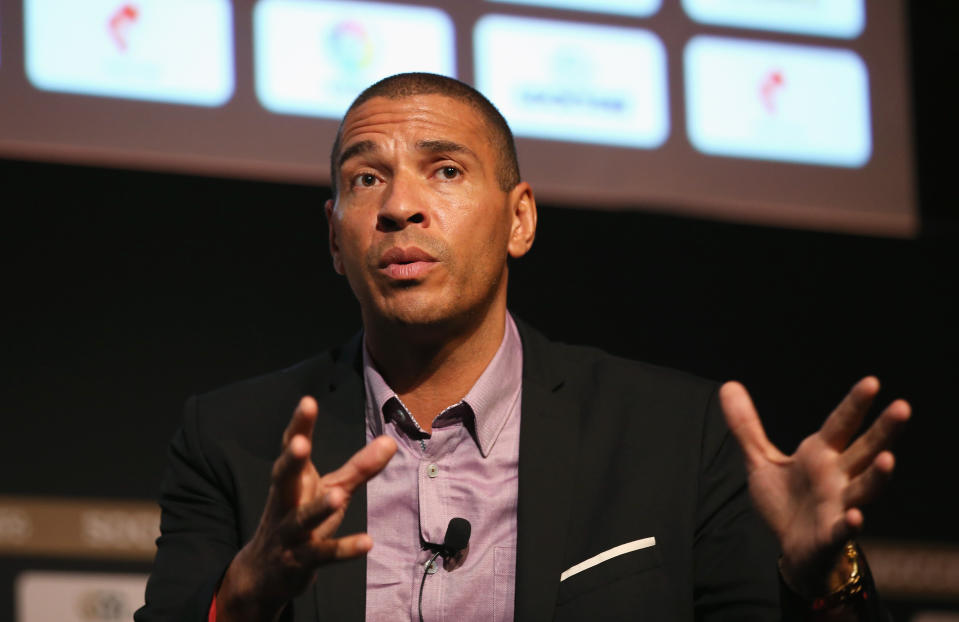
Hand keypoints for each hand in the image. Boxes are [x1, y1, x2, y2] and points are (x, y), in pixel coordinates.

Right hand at [217, 396, 396, 621]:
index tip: (307, 402)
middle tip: (300, 443)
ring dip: (318, 509)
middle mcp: (285, 503)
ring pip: (302, 520)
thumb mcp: (331, 490)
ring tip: (337, 497)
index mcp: (292, 480)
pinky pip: (322, 555)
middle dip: (291, 461)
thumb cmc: (300, 519)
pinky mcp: (300, 562)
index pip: (292, 448)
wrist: (263, 575)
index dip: (299, 425)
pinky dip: (343, 549)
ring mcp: (290, 534)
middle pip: (283, 479)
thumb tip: (391, 440)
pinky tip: (367, 543)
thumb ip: (359, 467)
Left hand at [720, 377, 909, 595]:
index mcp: (821, 455)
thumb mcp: (760, 460)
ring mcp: (838, 505)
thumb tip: (727, 385)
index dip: (855, 404)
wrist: (791, 549)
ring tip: (888, 459)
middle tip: (903, 407)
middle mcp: (837, 476)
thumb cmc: (785, 502)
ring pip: (864, 488)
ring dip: (877, 476)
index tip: (872, 382)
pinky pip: (844, 528)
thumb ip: (746, 426)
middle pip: (865, 450)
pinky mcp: (831, 534)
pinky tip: (856, 517)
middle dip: (884, 431)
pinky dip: (851, 523)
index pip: (841, 424)